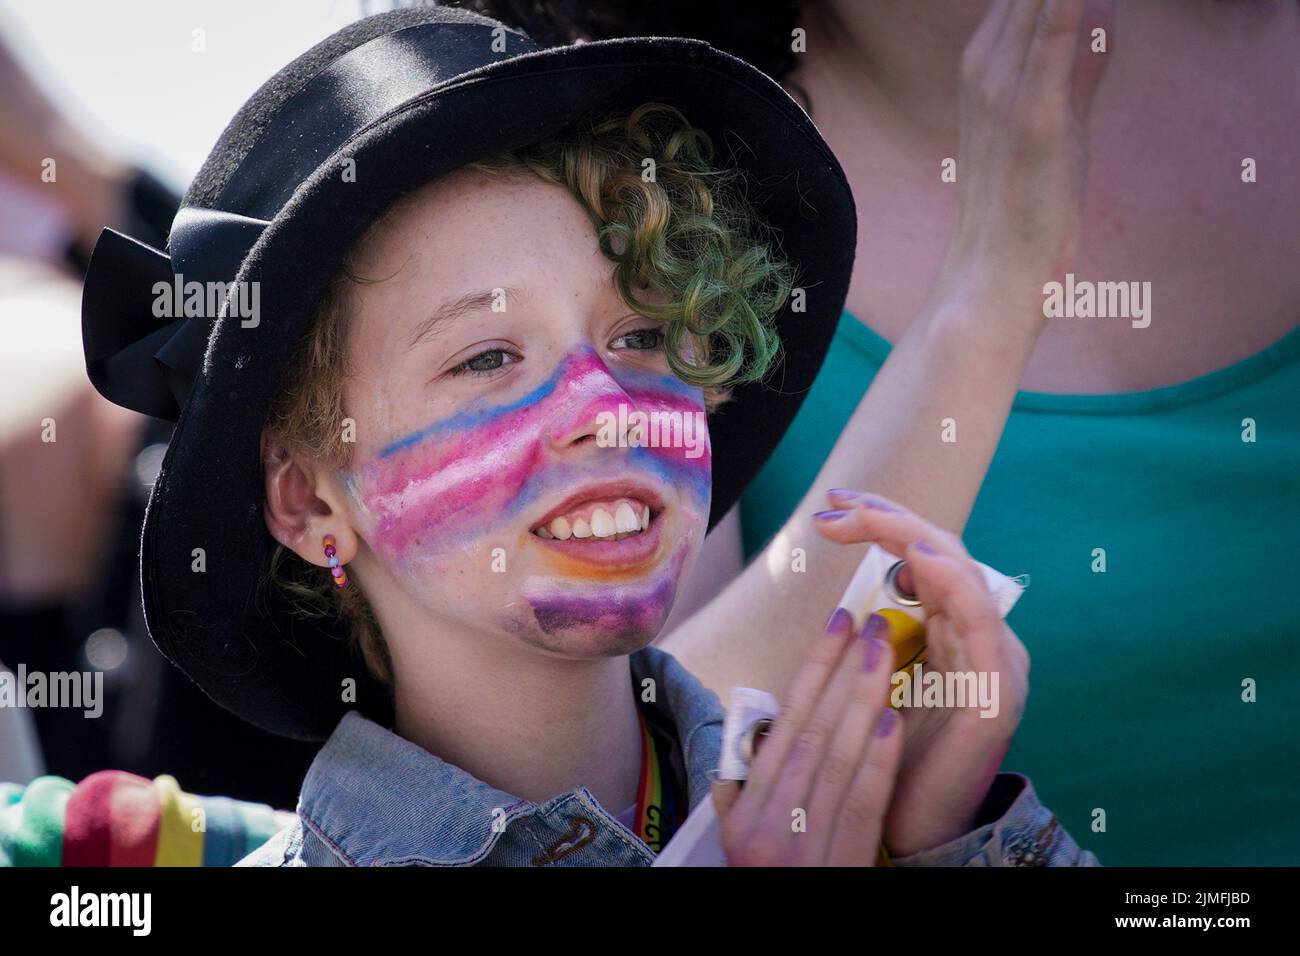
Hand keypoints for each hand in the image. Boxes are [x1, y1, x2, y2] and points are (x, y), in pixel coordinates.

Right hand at [712, 603, 903, 865]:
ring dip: (863, 698)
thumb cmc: (773, 881)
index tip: (837, 621)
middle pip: (810, 730)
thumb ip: (748, 787)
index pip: (784, 721)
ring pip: (837, 757)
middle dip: (842, 669)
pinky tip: (892, 719)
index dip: (813, 666)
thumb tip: (764, 729)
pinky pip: (861, 802)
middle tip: (869, 621)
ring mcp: (801, 846)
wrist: (796, 944)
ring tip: (886, 651)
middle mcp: (766, 824)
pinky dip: (877, 758)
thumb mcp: (745, 839)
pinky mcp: (841, 865)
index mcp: (745, 810)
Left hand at [815, 490, 1030, 857]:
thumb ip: (879, 645)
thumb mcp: (875, 684)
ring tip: (869, 515)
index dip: (882, 524)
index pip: (922, 558)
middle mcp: (979, 636)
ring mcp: (996, 661)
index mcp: (951, 631)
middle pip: (942, 555)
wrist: (910, 827)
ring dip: (912, 537)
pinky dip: (953, 584)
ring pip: (962, 575)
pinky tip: (919, 558)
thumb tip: (853, 607)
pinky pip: (982, 624)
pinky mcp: (998, 690)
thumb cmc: (887, 756)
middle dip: (888, 520)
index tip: (831, 508)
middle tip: (836, 502)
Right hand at [932, 0, 1114, 325]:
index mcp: (983, 67)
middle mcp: (986, 66)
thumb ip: (1080, 67)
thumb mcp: (1054, 125)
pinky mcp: (1037, 115)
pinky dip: (1074, 3)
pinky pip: (1061, 34)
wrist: (991, 276)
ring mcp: (1006, 89)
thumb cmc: (1019, 209)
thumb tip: (1106, 18)